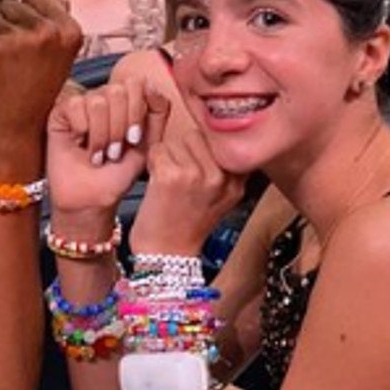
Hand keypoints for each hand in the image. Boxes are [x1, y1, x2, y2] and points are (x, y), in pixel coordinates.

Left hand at [0, 0, 81, 171]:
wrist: (14, 136)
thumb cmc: (33, 93)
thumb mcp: (54, 53)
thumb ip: (51, 13)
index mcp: (69, 31)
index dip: (28, 24)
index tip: (33, 53)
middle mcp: (46, 31)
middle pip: (10, 4)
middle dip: (7, 29)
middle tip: (16, 66)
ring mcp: (15, 39)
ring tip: (2, 71)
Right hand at [46, 77, 161, 224]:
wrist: (93, 198)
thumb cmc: (118, 173)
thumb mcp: (148, 144)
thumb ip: (158, 112)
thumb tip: (151, 85)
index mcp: (126, 100)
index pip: (136, 83)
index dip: (136, 113)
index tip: (133, 140)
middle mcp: (104, 96)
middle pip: (117, 91)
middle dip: (119, 128)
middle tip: (113, 151)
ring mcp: (82, 102)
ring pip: (97, 102)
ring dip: (101, 135)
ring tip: (98, 153)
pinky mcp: (60, 112)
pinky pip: (75, 105)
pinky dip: (81, 129)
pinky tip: (79, 144)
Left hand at [134, 92, 246, 253]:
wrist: (165, 256)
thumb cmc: (186, 226)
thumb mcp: (221, 198)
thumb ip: (225, 168)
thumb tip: (219, 132)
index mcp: (237, 181)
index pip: (224, 139)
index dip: (205, 145)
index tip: (196, 160)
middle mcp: (221, 177)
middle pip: (199, 135)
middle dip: (184, 150)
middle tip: (180, 175)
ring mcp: (197, 175)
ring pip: (177, 140)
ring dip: (167, 155)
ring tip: (169, 180)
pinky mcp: (172, 176)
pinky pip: (158, 149)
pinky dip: (152, 163)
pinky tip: (157, 182)